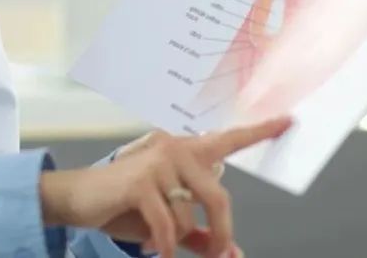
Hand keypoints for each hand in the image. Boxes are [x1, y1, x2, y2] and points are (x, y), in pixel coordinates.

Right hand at [39, 117, 290, 257]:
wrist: (78, 199)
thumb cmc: (125, 206)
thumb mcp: (168, 221)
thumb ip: (199, 234)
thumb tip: (231, 254)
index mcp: (185, 151)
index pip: (228, 140)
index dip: (259, 132)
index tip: (287, 121)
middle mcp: (175, 148)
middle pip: (217, 197)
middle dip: (219, 234)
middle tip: (216, 256)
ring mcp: (157, 162)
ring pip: (188, 216)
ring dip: (175, 240)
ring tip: (159, 244)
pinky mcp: (140, 181)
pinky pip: (167, 224)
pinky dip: (163, 245)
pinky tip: (153, 249)